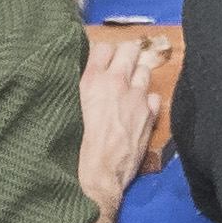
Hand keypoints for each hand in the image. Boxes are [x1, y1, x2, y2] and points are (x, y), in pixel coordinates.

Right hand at [72, 33, 166, 221]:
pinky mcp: (150, 114)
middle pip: (129, 49)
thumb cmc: (75, 148)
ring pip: (145, 69)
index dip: (102, 54)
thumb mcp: (67, 111)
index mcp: (92, 80)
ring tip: (127, 90)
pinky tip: (137, 109)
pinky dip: (147, 100)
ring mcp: (137, 97)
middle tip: (117, 70)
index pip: (103, 46)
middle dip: (124, 56)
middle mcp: (117, 82)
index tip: (99, 62)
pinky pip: (154, 95)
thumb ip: (78, 89)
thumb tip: (80, 78)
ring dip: (136, 76)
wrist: (98, 176)